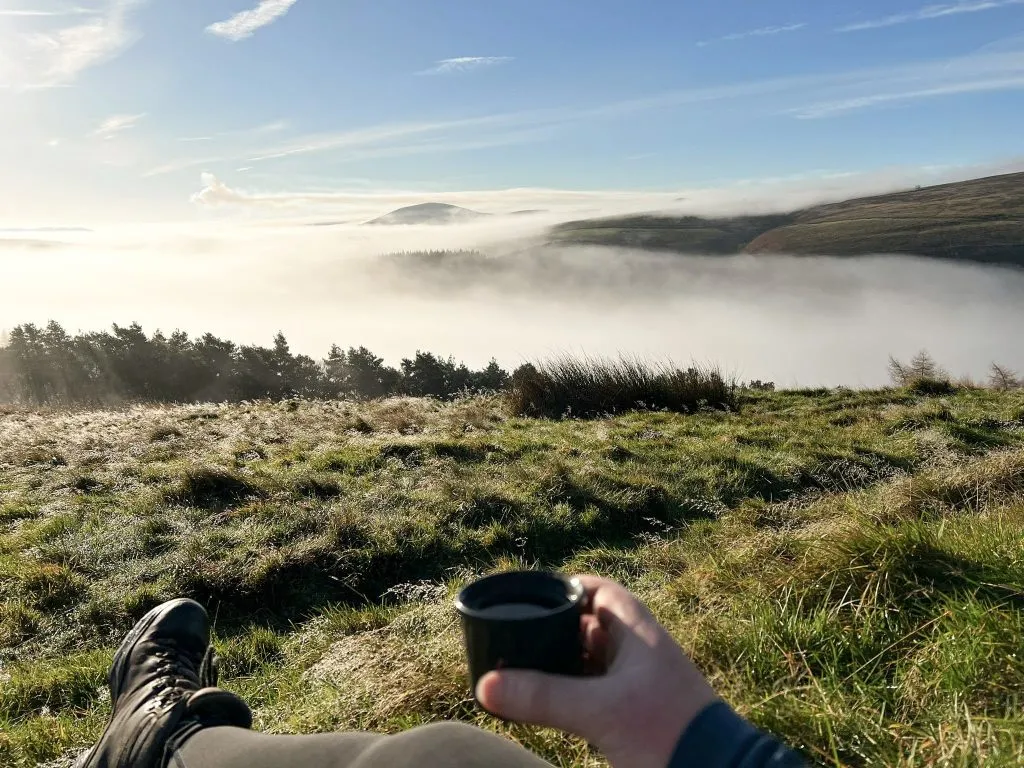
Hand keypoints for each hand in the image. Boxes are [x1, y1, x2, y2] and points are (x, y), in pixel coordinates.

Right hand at [476, 576, 717, 767]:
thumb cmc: (667, 732)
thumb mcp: (600, 712)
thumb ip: (543, 697)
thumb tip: (486, 684)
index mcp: (636, 630)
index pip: (596, 590)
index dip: (564, 588)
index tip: (529, 598)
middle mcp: (637, 649)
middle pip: (588, 625)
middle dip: (553, 632)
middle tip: (514, 640)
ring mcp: (639, 681)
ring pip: (590, 661)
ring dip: (560, 665)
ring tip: (521, 672)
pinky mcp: (637, 710)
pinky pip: (596, 690)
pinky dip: (571, 692)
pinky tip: (548, 704)